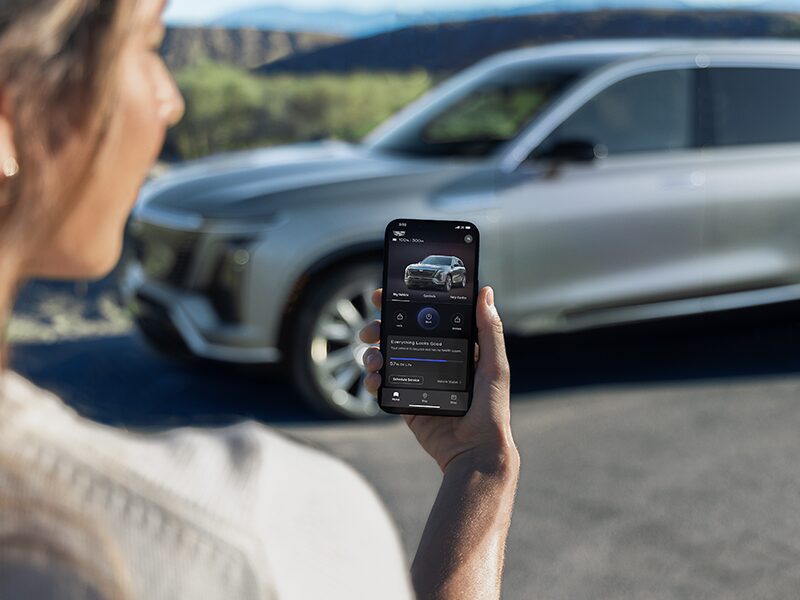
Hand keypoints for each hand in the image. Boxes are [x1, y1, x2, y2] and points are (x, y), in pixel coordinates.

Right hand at [359, 286, 516, 473]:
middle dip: (379, 327)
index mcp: (453, 347)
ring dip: (372, 353)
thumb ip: (489, 331)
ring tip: (373, 358)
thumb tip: (486, 293)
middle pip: (398, 334)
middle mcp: (432, 360)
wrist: (475, 450)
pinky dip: (372, 379)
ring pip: (385, 357)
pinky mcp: (405, 401)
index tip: (386, 294)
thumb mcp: (494, 366)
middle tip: (370, 328)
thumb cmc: (492, 409)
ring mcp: (416, 380)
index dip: (404, 304)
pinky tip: (374, 379)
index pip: (425, 317)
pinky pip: (382, 385)